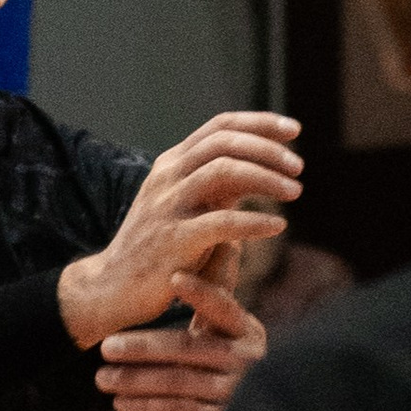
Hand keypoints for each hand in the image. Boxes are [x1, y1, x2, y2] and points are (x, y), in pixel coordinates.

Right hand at [59, 113, 301, 352]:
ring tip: (295, 191)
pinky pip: (222, 223)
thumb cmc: (157, 246)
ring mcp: (168, 207)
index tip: (294, 130)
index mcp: (172, 163)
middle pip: (225, 143)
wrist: (112, 287)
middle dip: (268, 149)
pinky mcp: (173, 241)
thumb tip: (260, 166)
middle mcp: (168, 177)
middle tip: (299, 166)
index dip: (260, 123)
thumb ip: (215, 183)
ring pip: (224, 172)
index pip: (220, 126)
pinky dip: (255, 221)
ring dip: (266, 178)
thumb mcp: (183, 204)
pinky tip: (278, 226)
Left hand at [95, 254, 267, 410]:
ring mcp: (236, 392)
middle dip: (142, 346)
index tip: (174, 278)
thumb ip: (211, 305)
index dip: (200, 293)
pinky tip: (121, 404)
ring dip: (135, 380)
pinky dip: (147, 408)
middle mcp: (247, 359)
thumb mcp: (222, 336)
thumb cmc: (222, 368)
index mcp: (246, 331)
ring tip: (102, 379)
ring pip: (177, 381)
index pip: (222, 307)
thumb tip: (196, 258)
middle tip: (106, 347)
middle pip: (188, 347)